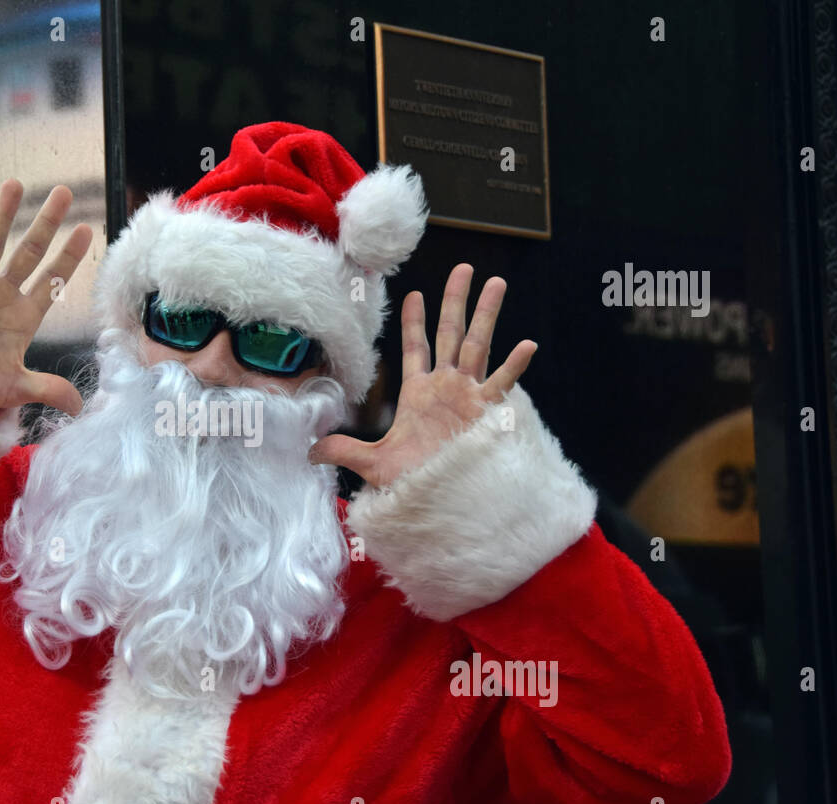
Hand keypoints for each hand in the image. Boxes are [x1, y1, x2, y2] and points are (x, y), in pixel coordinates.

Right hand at [0, 179, 92, 414]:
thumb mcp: (14, 388)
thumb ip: (46, 389)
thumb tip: (79, 407)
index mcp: (23, 315)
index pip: (52, 281)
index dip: (69, 258)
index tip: (87, 230)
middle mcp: (0, 294)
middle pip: (28, 253)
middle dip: (46, 224)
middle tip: (65, 192)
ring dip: (2, 216)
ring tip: (16, 183)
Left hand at [309, 263, 536, 488]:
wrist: (439, 501)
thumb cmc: (412, 482)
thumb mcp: (373, 463)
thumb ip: (345, 451)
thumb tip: (310, 451)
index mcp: (419, 393)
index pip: (416, 348)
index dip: (414, 321)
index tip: (413, 293)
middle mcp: (446, 387)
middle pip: (452, 334)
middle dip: (456, 301)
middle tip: (464, 268)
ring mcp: (469, 396)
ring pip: (478, 346)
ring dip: (487, 315)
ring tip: (496, 283)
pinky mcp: (486, 412)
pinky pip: (501, 385)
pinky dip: (514, 366)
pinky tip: (526, 344)